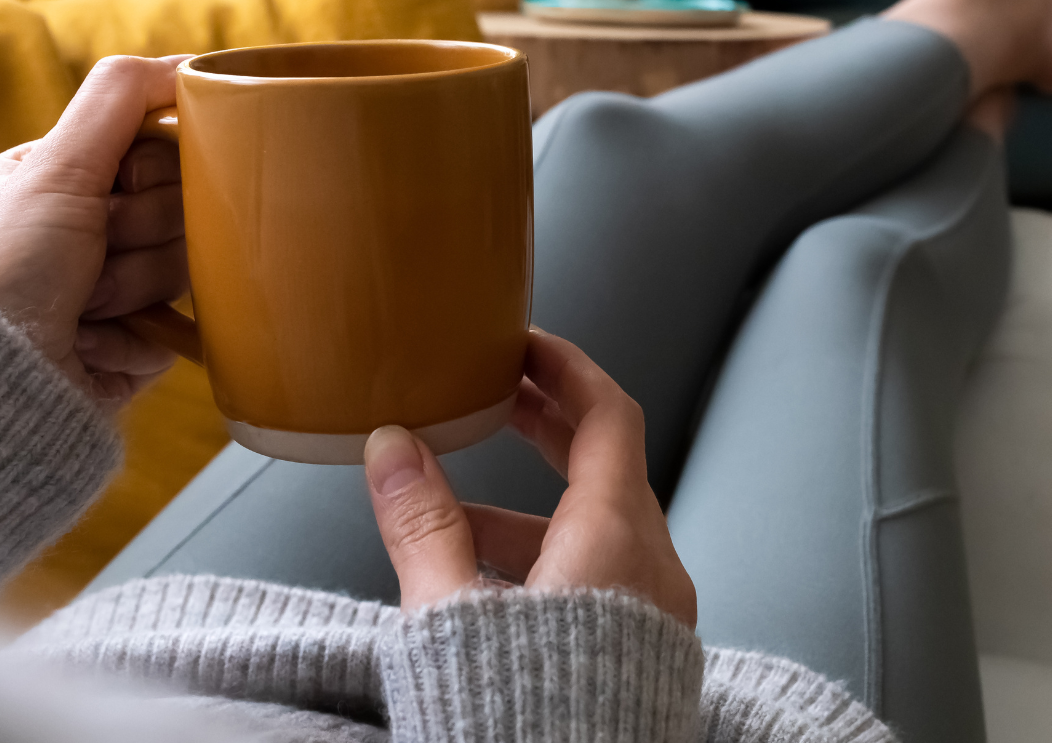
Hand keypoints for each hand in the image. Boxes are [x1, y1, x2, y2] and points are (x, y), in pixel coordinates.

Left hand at [0, 55, 190, 410]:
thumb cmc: (6, 268)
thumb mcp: (55, 165)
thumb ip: (118, 99)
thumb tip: (186, 62)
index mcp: (67, 180)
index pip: (160, 149)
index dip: (151, 170)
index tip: (115, 189)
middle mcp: (92, 230)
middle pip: (181, 208)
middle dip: (138, 233)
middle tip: (89, 254)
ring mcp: (119, 288)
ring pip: (186, 266)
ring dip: (134, 288)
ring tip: (82, 308)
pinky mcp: (139, 343)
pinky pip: (183, 326)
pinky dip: (140, 337)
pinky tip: (95, 343)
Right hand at [364, 330, 697, 626]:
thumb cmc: (521, 723)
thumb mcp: (450, 613)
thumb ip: (421, 525)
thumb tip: (392, 449)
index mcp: (615, 542)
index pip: (609, 416)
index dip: (567, 370)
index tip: (524, 346)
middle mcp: (652, 572)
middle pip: (607, 467)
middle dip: (546, 428)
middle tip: (494, 400)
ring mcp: (658, 618)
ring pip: (601, 534)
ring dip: (532, 513)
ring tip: (456, 515)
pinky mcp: (646, 659)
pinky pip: (606, 584)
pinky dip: (552, 562)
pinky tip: (487, 585)